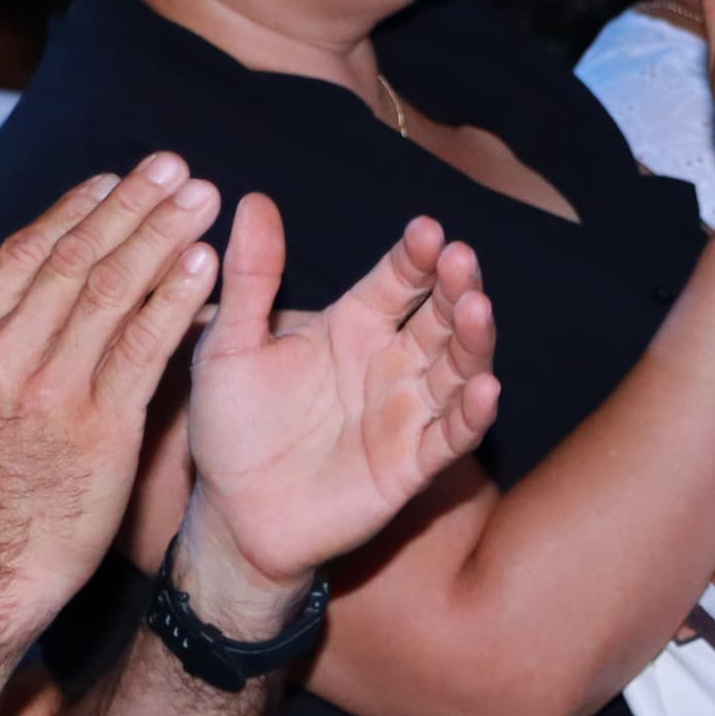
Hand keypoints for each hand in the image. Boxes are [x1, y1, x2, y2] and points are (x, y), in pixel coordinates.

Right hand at [0, 159, 228, 642]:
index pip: (27, 253)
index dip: (79, 209)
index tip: (119, 178)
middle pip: (75, 259)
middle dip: (131, 206)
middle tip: (176, 167)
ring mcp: (48, 390)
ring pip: (112, 292)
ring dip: (163, 236)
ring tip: (202, 199)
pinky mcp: (98, 427)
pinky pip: (144, 347)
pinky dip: (176, 299)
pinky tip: (206, 265)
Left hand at [165, 203, 499, 625]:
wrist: (230, 515)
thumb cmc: (230, 427)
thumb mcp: (229, 347)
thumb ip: (249, 280)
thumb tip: (252, 200)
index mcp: (352, 328)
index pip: (397, 281)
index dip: (415, 257)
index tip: (427, 230)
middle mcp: (389, 365)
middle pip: (438, 318)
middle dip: (454, 288)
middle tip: (461, 259)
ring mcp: (405, 415)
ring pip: (455, 369)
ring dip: (472, 340)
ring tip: (477, 309)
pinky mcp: (411, 466)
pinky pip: (450, 437)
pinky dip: (471, 415)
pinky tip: (485, 389)